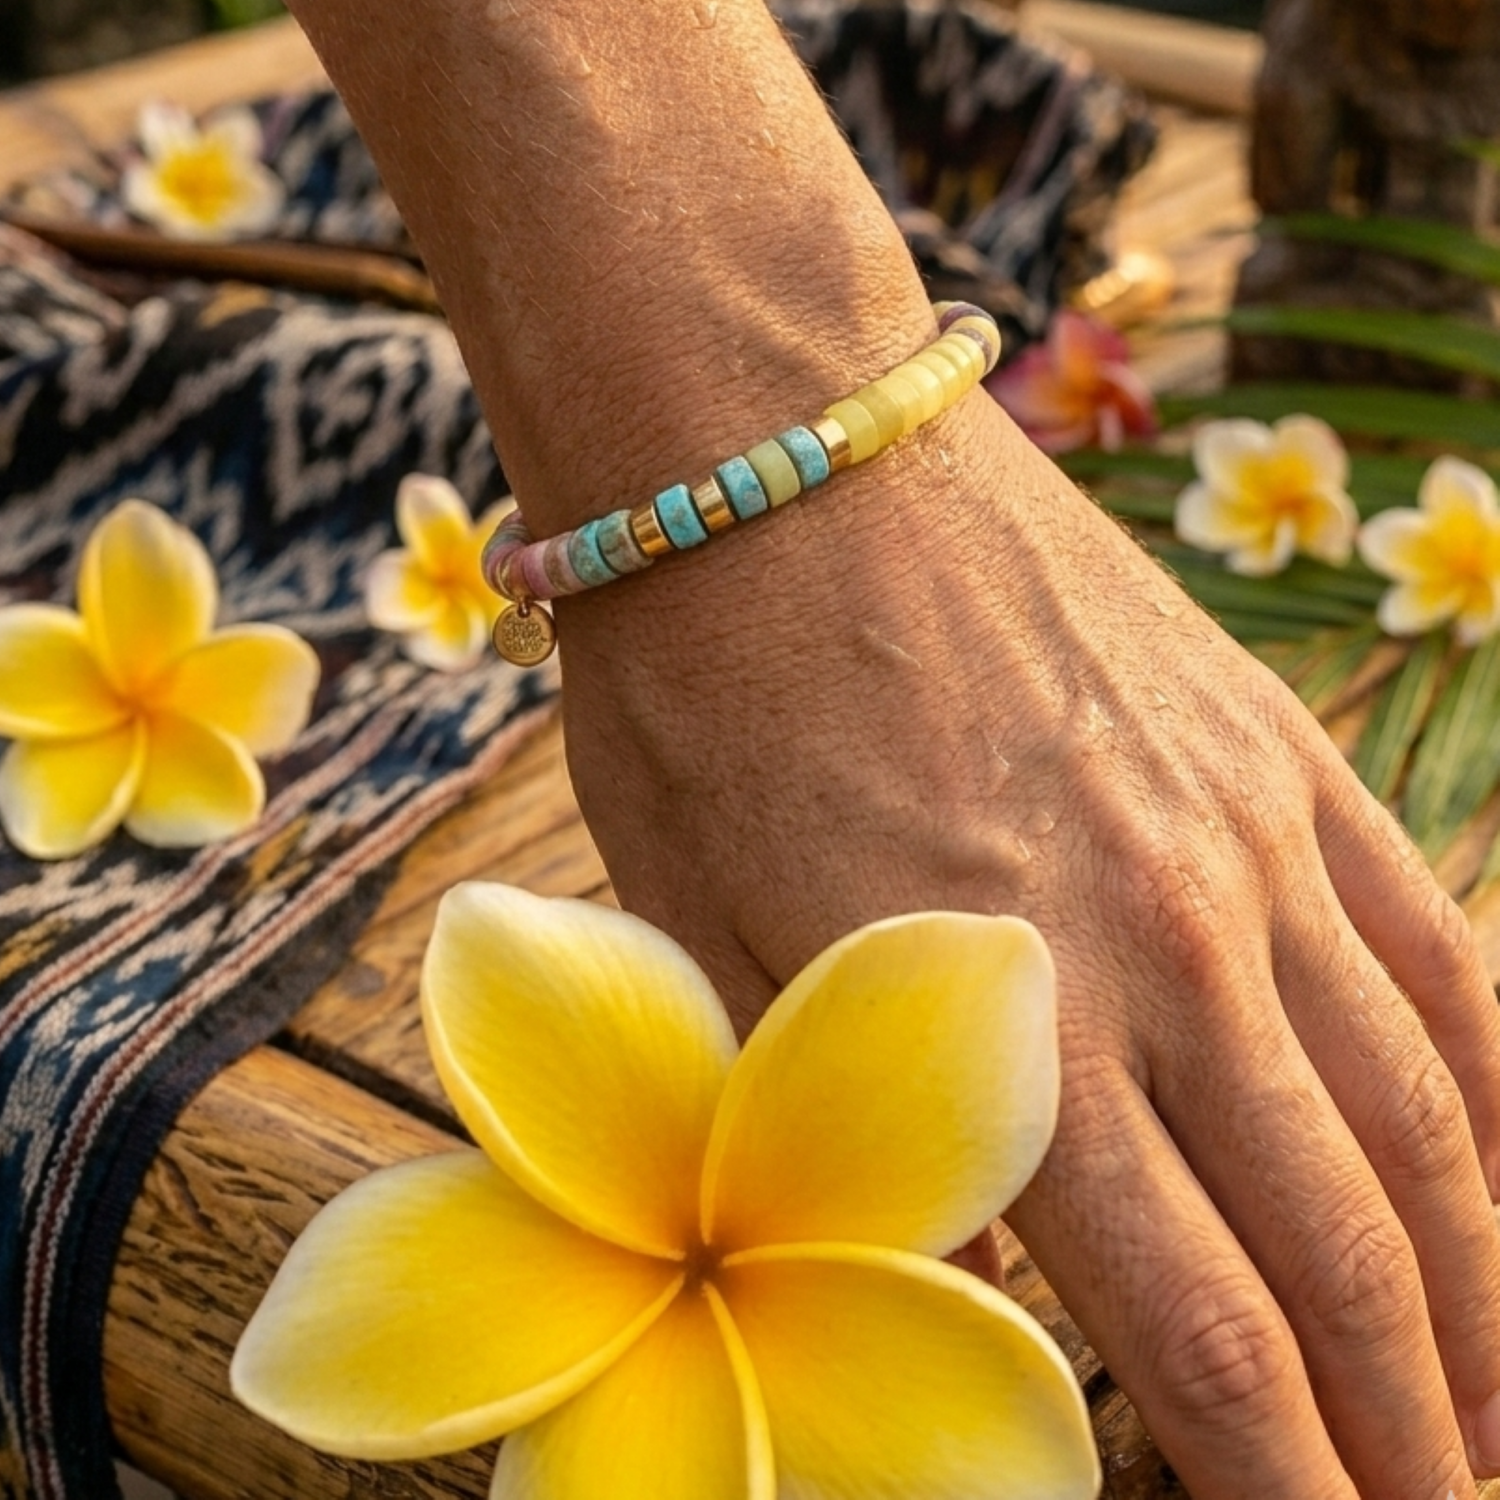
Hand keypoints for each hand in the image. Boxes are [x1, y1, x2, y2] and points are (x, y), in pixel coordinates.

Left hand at [557, 391, 1499, 1498]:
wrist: (775, 463)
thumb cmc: (703, 704)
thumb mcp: (711, 951)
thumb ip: (839, 1134)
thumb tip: (947, 1282)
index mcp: (1009, 1025)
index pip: (1199, 1330)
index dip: (1283, 1481)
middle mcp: (1168, 948)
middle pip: (1344, 1254)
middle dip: (1408, 1427)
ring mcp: (1246, 843)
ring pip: (1427, 1122)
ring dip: (1483, 1295)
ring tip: (1494, 1411)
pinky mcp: (1277, 753)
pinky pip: (1436, 954)